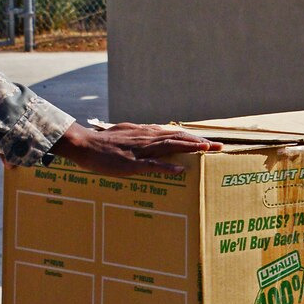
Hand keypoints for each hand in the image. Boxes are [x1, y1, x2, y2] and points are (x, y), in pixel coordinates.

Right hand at [48, 122, 220, 175]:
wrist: (84, 144)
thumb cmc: (104, 142)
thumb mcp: (127, 133)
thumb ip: (143, 135)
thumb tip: (156, 134)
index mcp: (146, 133)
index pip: (175, 133)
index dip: (194, 137)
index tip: (209, 142)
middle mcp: (147, 138)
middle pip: (179, 138)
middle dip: (200, 142)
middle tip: (219, 147)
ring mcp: (140, 150)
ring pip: (170, 147)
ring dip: (189, 148)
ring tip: (206, 150)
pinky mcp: (131, 163)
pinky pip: (152, 165)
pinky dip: (167, 167)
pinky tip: (180, 170)